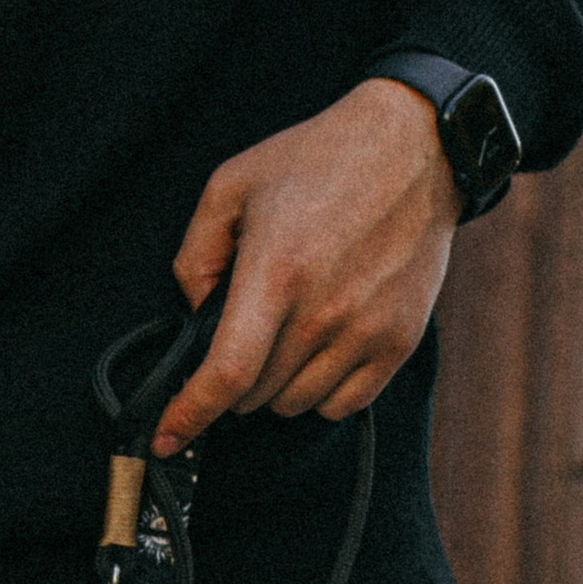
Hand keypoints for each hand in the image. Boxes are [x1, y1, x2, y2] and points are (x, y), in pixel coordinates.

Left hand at [155, 78, 457, 458]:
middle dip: (235, 381)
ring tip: (286, 335)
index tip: (165, 439)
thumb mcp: (232, 185)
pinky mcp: (399, 340)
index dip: (189, 416)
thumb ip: (195, 256)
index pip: (226, 375)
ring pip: (294, 405)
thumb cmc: (320, 159)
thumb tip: (193, 316)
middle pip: (254, 396)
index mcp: (276, 272)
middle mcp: (323, 310)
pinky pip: (342, 406)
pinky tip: (319, 351)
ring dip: (276, 388)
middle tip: (246, 335)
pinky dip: (319, 393)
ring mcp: (366, 329)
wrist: (416, 144)